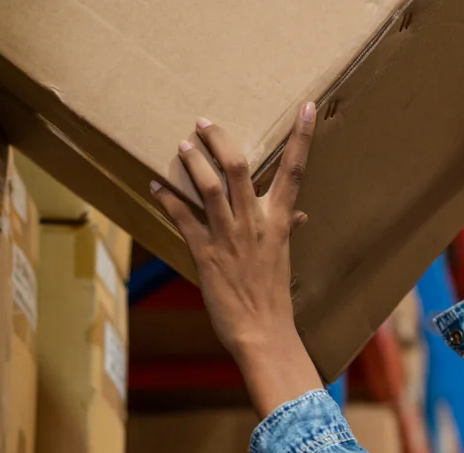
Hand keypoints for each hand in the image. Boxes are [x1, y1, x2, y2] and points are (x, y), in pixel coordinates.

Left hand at [151, 103, 315, 364]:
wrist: (264, 333)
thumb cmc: (273, 297)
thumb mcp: (283, 258)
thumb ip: (287, 230)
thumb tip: (300, 215)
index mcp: (280, 223)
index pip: (296, 172)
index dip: (302, 137)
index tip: (307, 107)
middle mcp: (255, 223)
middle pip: (240, 167)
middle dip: (220, 140)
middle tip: (204, 122)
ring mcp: (229, 237)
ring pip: (210, 186)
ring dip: (193, 161)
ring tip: (182, 144)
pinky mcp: (205, 253)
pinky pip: (183, 217)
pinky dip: (167, 198)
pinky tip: (155, 185)